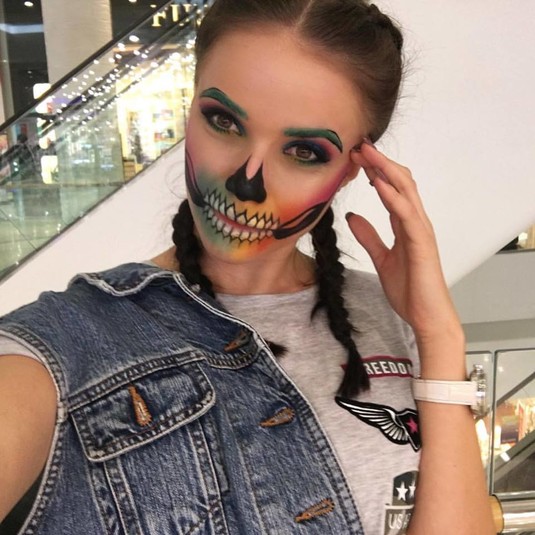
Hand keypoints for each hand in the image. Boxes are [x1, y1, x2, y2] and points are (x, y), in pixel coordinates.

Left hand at [347, 141, 461, 342]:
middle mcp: (415, 222)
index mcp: (406, 225)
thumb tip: (352, 217)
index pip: (390, 190)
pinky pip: (406, 213)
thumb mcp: (381, 258)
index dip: (375, 172)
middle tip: (358, 146)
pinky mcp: (421, 242)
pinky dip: (392, 196)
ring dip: (385, 170)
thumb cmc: (409, 289)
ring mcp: (420, 230)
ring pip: (405, 191)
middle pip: (399, 182)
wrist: (425, 316)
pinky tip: (378, 183)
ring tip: (365, 153)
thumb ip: (369, 236)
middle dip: (379, 162)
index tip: (356, 158)